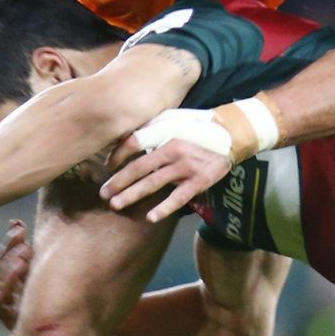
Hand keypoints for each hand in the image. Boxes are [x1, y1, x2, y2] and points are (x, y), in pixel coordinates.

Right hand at [0, 219, 30, 329]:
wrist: (28, 324)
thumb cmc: (26, 293)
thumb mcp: (26, 268)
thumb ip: (21, 246)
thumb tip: (16, 221)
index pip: (1, 251)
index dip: (10, 238)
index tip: (20, 226)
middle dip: (11, 247)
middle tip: (25, 238)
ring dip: (11, 261)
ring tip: (25, 252)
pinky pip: (1, 292)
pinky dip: (9, 279)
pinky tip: (19, 268)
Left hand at [101, 134, 233, 222]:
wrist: (231, 133)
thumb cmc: (197, 126)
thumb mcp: (174, 118)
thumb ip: (153, 127)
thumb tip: (127, 138)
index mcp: (165, 132)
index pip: (134, 143)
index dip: (117, 155)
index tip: (107, 166)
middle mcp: (172, 149)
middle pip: (139, 167)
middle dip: (119, 181)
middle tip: (103, 193)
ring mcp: (185, 166)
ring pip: (154, 183)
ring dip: (132, 195)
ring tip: (116, 204)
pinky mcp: (199, 180)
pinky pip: (178, 197)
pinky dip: (164, 208)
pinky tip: (151, 217)